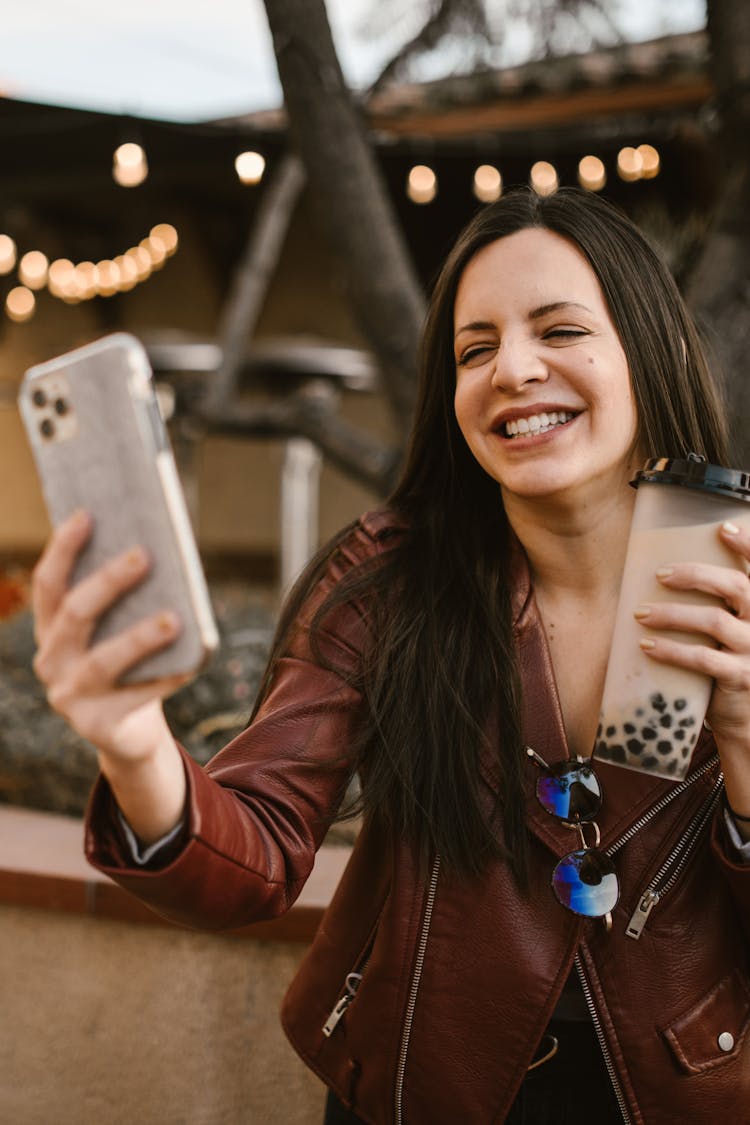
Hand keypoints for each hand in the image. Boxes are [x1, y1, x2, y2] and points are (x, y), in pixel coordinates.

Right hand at [32, 510, 190, 841]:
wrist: (129, 732)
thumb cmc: (129, 665)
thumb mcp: (117, 631)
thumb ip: (125, 599)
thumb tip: (158, 548)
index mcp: (50, 631)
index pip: (49, 584)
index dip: (64, 548)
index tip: (88, 514)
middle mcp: (51, 661)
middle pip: (76, 614)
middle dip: (109, 582)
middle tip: (145, 555)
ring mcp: (69, 696)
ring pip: (104, 660)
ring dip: (139, 637)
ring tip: (174, 619)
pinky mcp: (96, 725)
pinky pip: (137, 697)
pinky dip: (165, 678)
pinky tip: (190, 664)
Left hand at [634, 520, 749, 818]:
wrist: (746, 717)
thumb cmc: (731, 661)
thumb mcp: (734, 628)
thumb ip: (720, 603)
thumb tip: (669, 571)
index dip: (748, 546)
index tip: (723, 529)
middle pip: (737, 586)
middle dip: (695, 575)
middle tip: (660, 575)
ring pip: (714, 621)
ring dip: (672, 614)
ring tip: (641, 613)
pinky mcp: (741, 678)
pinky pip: (703, 660)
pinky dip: (671, 650)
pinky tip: (646, 646)